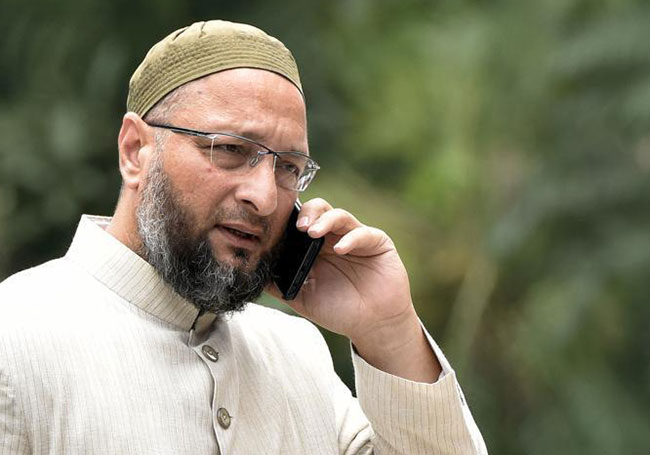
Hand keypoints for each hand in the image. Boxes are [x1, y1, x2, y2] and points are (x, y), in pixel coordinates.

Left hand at [267, 198, 440, 381]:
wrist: (371, 326)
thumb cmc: (338, 310)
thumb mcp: (302, 297)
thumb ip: (279, 283)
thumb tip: (252, 271)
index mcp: (316, 247)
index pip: (302, 221)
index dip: (291, 219)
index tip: (278, 226)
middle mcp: (335, 237)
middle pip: (320, 210)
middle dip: (307, 213)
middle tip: (298, 226)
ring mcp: (357, 238)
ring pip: (340, 215)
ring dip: (325, 220)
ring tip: (312, 232)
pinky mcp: (378, 243)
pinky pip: (364, 233)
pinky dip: (351, 238)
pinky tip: (340, 249)